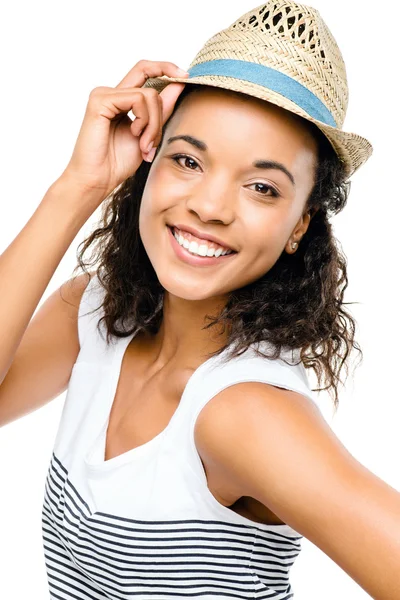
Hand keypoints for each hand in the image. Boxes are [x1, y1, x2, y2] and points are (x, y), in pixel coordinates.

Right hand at [60, 60, 188, 201]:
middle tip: (155, 140)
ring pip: (149, 94)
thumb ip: (161, 110)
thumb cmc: (117, 163)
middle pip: (149, 76)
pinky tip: (135, 135)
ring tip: (144, 145)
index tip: (186, 76)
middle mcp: (111, 92)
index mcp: (121, 99)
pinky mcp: (100, 100)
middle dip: (162, 108)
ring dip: (154, 123)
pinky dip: (144, 120)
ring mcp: (104, 94)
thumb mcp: (149, 134)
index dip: (166, 68)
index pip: (145, 71)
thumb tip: (179, 84)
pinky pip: (137, 99)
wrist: (98, 180)